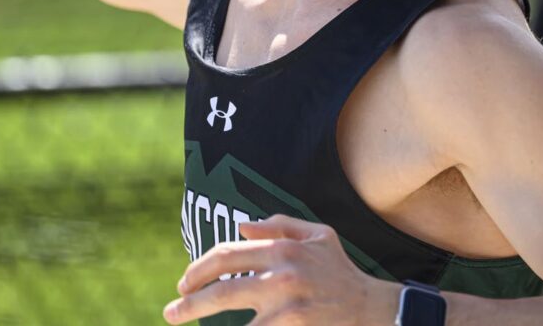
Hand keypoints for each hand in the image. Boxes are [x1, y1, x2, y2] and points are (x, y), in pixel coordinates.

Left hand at [164, 215, 400, 324]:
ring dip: (203, 321)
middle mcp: (281, 275)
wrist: (371, 308)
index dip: (198, 269)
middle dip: (190, 302)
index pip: (227, 255)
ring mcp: (287, 306)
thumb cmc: (340, 272)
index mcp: (282, 249)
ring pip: (234, 316)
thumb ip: (280, 226)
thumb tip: (242, 227)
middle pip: (222, 289)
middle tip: (171, 311)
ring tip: (181, 322)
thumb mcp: (318, 236)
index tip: (183, 284)